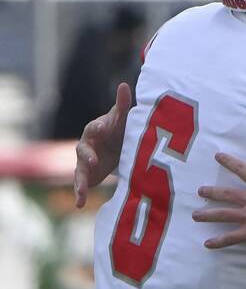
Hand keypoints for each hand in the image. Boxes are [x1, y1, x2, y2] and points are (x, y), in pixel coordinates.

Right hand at [74, 82, 131, 207]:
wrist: (116, 148)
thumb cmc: (119, 130)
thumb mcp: (122, 119)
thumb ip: (122, 104)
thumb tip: (123, 85)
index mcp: (96, 129)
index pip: (95, 127)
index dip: (98, 127)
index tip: (101, 127)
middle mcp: (86, 145)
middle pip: (83, 148)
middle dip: (88, 154)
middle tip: (94, 159)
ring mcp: (84, 161)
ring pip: (80, 169)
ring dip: (80, 178)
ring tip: (81, 189)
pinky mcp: (86, 175)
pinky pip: (80, 184)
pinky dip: (79, 193)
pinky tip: (79, 204)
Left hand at [194, 138, 245, 248]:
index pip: (241, 169)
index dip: (228, 161)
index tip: (217, 157)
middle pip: (226, 193)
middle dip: (211, 192)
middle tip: (200, 191)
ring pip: (224, 215)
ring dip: (208, 215)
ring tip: (196, 215)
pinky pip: (231, 237)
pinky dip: (219, 241)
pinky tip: (208, 243)